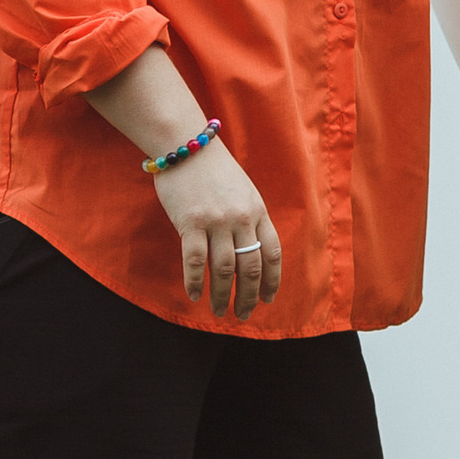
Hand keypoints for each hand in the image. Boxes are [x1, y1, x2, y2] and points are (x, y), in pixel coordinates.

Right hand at [154, 139, 281, 317]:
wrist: (186, 144)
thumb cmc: (214, 170)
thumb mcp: (243, 191)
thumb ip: (249, 219)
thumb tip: (250, 252)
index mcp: (257, 211)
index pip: (272, 253)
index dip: (272, 280)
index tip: (268, 299)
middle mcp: (241, 219)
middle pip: (250, 267)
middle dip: (249, 296)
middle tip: (243, 315)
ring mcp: (216, 221)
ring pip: (224, 269)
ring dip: (222, 295)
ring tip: (219, 312)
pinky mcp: (190, 222)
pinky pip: (194, 261)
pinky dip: (195, 282)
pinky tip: (194, 295)